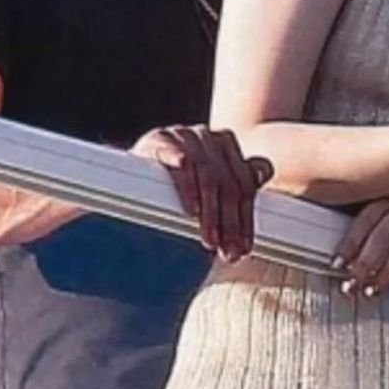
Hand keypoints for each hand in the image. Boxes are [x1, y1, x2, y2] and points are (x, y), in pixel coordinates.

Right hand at [129, 125, 272, 261]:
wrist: (124, 167)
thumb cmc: (173, 180)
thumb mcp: (209, 182)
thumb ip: (237, 179)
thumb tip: (263, 172)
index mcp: (225, 143)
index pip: (244, 184)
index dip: (246, 219)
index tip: (245, 249)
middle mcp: (208, 135)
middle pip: (228, 183)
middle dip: (231, 223)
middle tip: (229, 253)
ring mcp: (185, 134)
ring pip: (209, 178)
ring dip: (212, 214)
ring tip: (210, 241)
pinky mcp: (161, 139)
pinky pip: (181, 164)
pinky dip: (189, 189)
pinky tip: (191, 212)